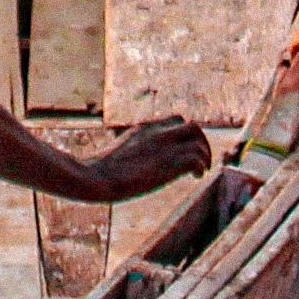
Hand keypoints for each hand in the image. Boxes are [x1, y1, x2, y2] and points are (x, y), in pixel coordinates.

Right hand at [79, 117, 212, 201]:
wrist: (94, 178)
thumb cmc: (97, 172)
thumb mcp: (115, 154)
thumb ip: (129, 152)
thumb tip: (123, 166)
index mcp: (144, 128)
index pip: (176, 120)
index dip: (185, 136)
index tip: (182, 152)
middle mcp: (156, 133)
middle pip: (193, 126)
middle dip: (201, 143)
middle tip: (199, 162)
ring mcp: (162, 147)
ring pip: (199, 139)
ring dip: (205, 155)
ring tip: (200, 171)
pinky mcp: (166, 165)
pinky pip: (196, 159)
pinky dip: (201, 167)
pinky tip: (194, 177)